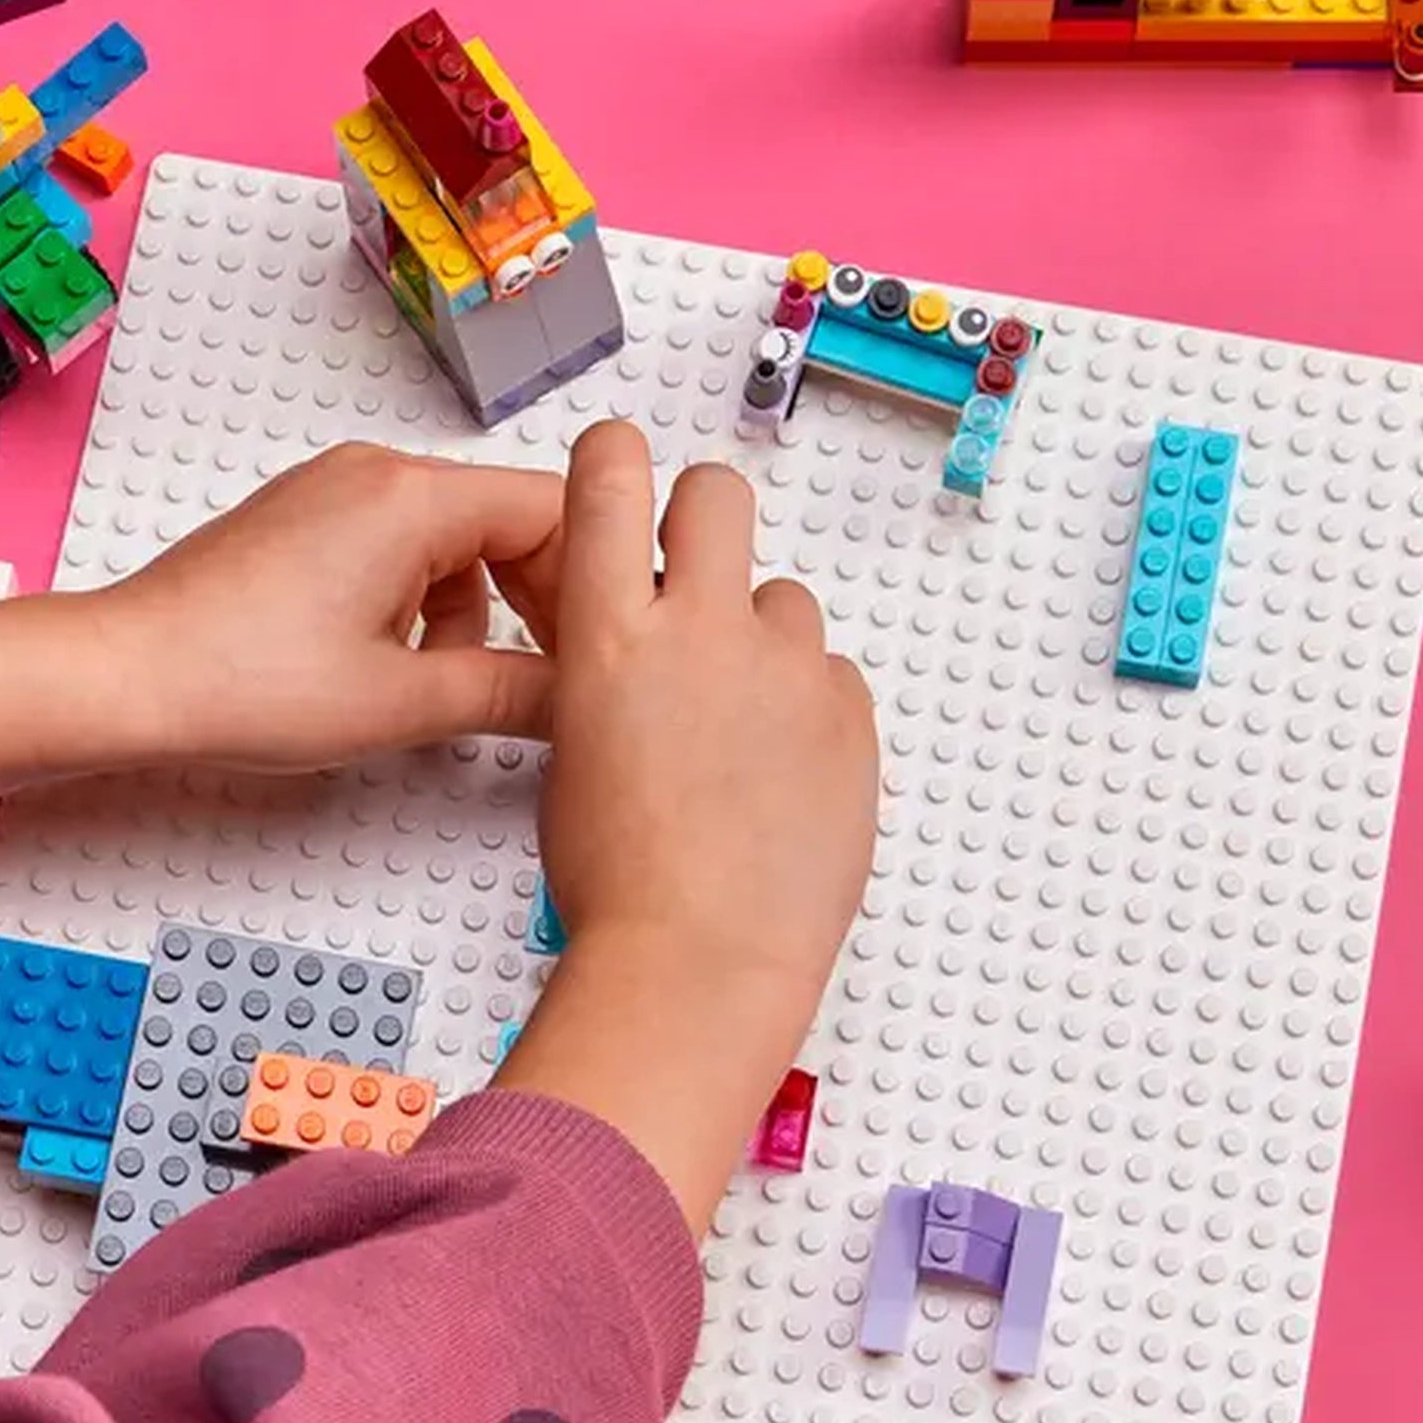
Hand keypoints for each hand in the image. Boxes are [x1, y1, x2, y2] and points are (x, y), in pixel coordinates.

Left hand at [87, 444, 566, 770]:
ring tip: (449, 682)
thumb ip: (508, 695)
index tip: (593, 646)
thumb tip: (573, 700)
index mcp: (411, 497)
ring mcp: (335, 491)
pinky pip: (401, 544)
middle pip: (509, 518)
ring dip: (476, 606)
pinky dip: (423, 599)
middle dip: (538, 597)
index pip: (556, 509)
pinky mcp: (305, 521)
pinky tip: (395, 664)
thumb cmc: (234, 677)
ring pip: (455, 537)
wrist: (124, 676)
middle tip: (548, 671)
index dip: (591, 583)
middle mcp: (375, 473)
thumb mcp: (400, 704)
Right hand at [502, 423, 877, 1229]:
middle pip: (717, 493)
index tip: (620, 470)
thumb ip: (605, 666)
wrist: (699, 962)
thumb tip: (626, 637)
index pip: (608, 472)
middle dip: (704, 520)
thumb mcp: (572, 748)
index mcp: (606, 634)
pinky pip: (831, 674)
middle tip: (697, 579)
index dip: (614, 460)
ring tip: (741, 729)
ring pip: (784, 598)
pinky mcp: (850, 711)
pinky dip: (810, 708)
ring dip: (764, 639)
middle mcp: (699, 628)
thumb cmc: (618, 882)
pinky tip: (782, 775)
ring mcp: (784, 667)